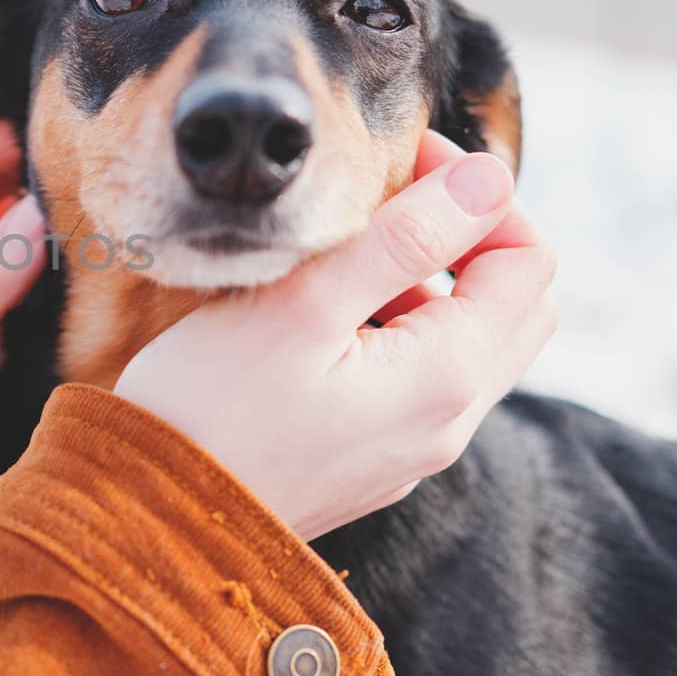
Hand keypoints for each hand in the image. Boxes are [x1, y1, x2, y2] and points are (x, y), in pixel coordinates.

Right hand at [115, 131, 557, 540]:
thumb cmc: (210, 406)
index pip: (528, 261)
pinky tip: (323, 320)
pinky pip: (421, 383)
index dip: (479, 195)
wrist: (148, 516)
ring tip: (345, 259)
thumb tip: (488, 177)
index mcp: (446, 377)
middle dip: (473, 238)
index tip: (406, 160)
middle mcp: (447, 424)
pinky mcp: (371, 463)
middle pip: (516, 306)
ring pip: (469, 346)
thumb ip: (406, 236)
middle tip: (395, 199)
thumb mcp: (304, 301)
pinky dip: (400, 330)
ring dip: (432, 285)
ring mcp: (411, 451)